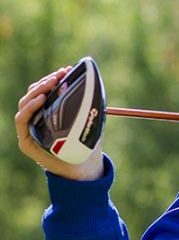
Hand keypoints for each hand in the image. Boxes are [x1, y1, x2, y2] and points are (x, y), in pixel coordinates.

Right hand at [15, 66, 104, 180]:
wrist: (84, 169)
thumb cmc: (88, 144)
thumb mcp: (91, 120)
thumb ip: (90, 105)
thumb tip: (96, 85)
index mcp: (50, 113)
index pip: (46, 91)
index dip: (53, 79)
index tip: (66, 70)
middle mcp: (37, 120)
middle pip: (34, 95)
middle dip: (46, 82)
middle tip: (59, 75)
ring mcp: (29, 130)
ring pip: (25, 104)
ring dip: (37, 91)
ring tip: (51, 83)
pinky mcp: (25, 141)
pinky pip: (22, 120)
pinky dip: (30, 108)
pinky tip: (41, 100)